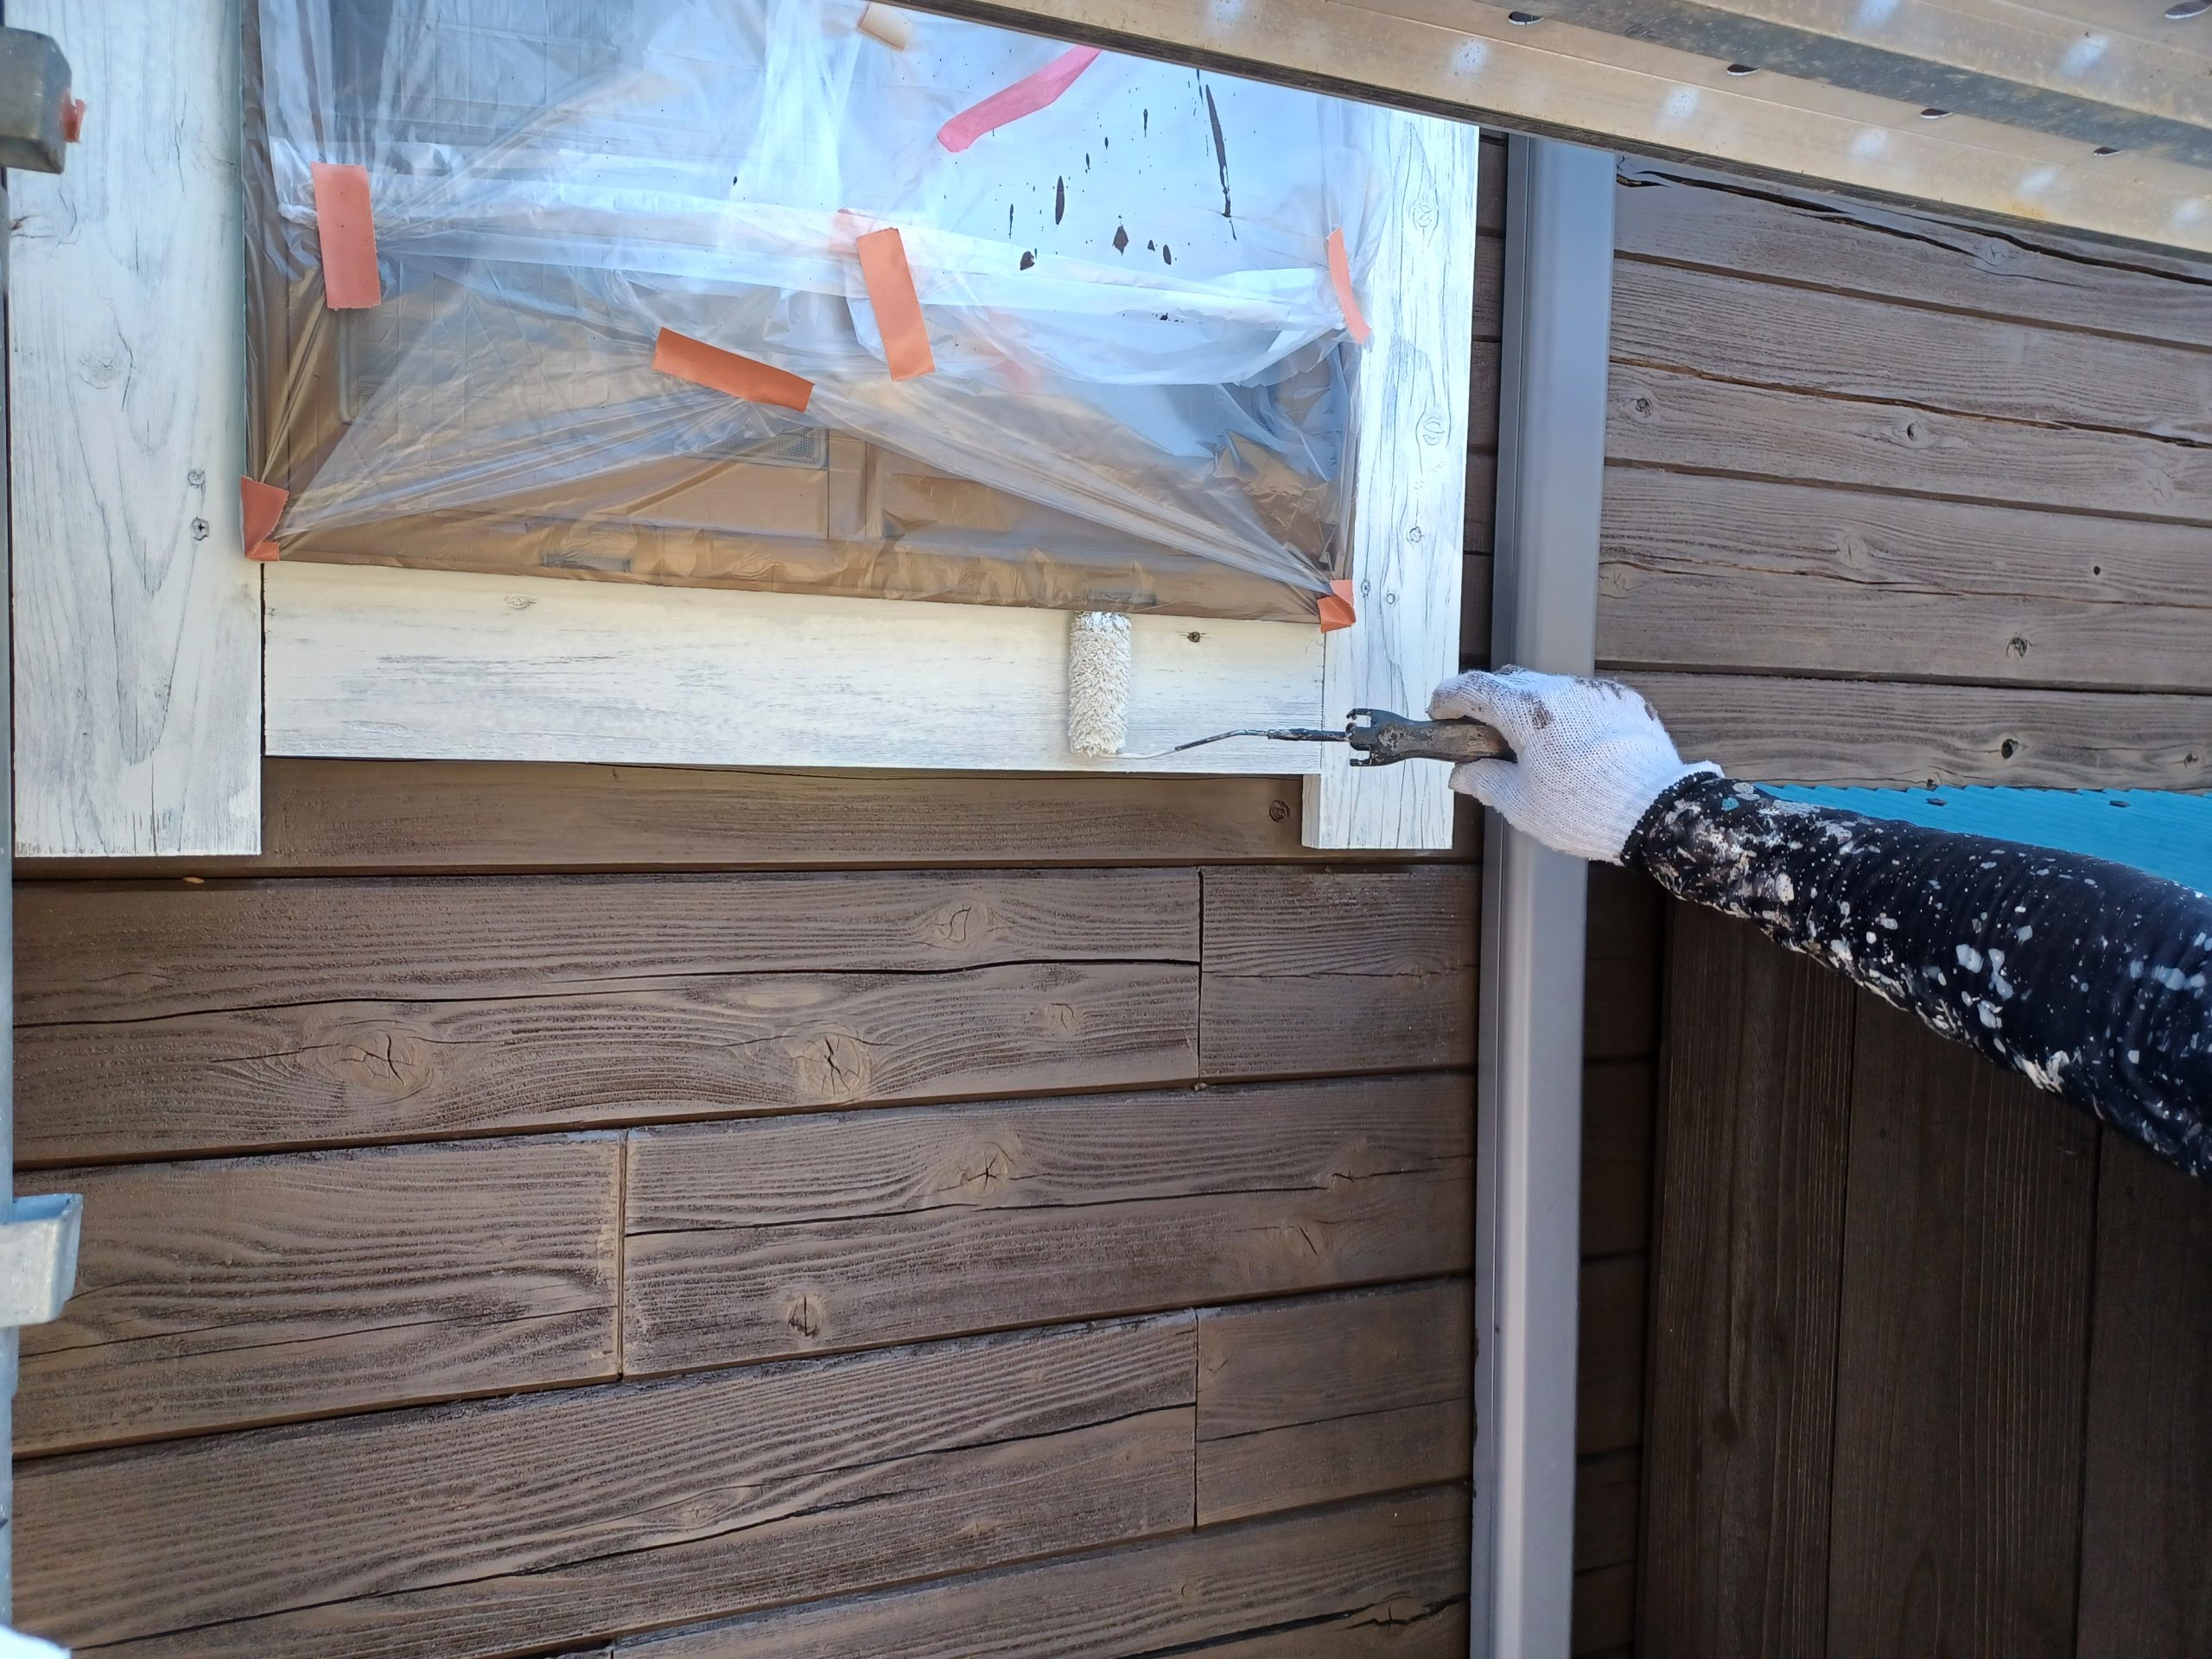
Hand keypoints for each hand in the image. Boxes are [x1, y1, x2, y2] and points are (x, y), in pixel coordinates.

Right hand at [1429, 667, 1719, 862]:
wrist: (1658, 812)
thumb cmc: (1585, 810)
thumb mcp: (1521, 803)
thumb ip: (1485, 781)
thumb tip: (1463, 775)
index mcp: (1528, 711)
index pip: (1474, 688)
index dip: (1449, 698)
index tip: (1439, 712)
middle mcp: (1562, 690)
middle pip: (1510, 683)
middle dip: (1489, 703)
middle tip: (1481, 734)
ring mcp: (1598, 692)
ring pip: (1550, 688)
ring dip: (1531, 709)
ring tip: (1531, 746)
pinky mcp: (1626, 702)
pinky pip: (1586, 700)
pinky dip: (1568, 716)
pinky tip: (1571, 747)